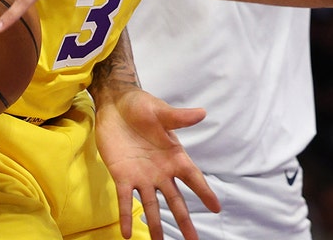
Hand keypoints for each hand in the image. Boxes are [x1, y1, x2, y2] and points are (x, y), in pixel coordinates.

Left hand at [95, 89, 219, 239]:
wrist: (115, 105)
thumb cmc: (142, 106)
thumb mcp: (161, 112)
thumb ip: (179, 118)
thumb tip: (202, 113)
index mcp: (175, 156)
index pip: (193, 178)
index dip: (204, 192)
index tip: (216, 209)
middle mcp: (161, 171)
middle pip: (176, 200)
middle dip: (184, 220)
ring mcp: (142, 176)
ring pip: (152, 206)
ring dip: (156, 225)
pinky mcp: (122, 176)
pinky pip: (125, 200)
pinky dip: (126, 216)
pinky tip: (127, 234)